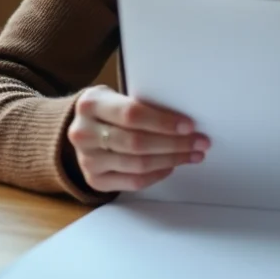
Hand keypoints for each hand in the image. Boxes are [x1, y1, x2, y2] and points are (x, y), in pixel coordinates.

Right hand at [66, 85, 209, 192]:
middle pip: (137, 142)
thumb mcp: (116, 96)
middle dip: (174, 144)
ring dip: (171, 160)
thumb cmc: (108, 109)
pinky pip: (133, 182)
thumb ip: (142, 105)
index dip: (163, 122)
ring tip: (192, 154)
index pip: (132, 114)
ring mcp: (88, 160)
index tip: (189, 125)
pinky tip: (171, 166)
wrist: (80, 128)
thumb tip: (184, 121)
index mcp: (91, 104)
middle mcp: (84, 133)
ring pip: (138, 164)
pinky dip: (157, 175)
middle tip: (200, 142)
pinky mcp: (94, 180)